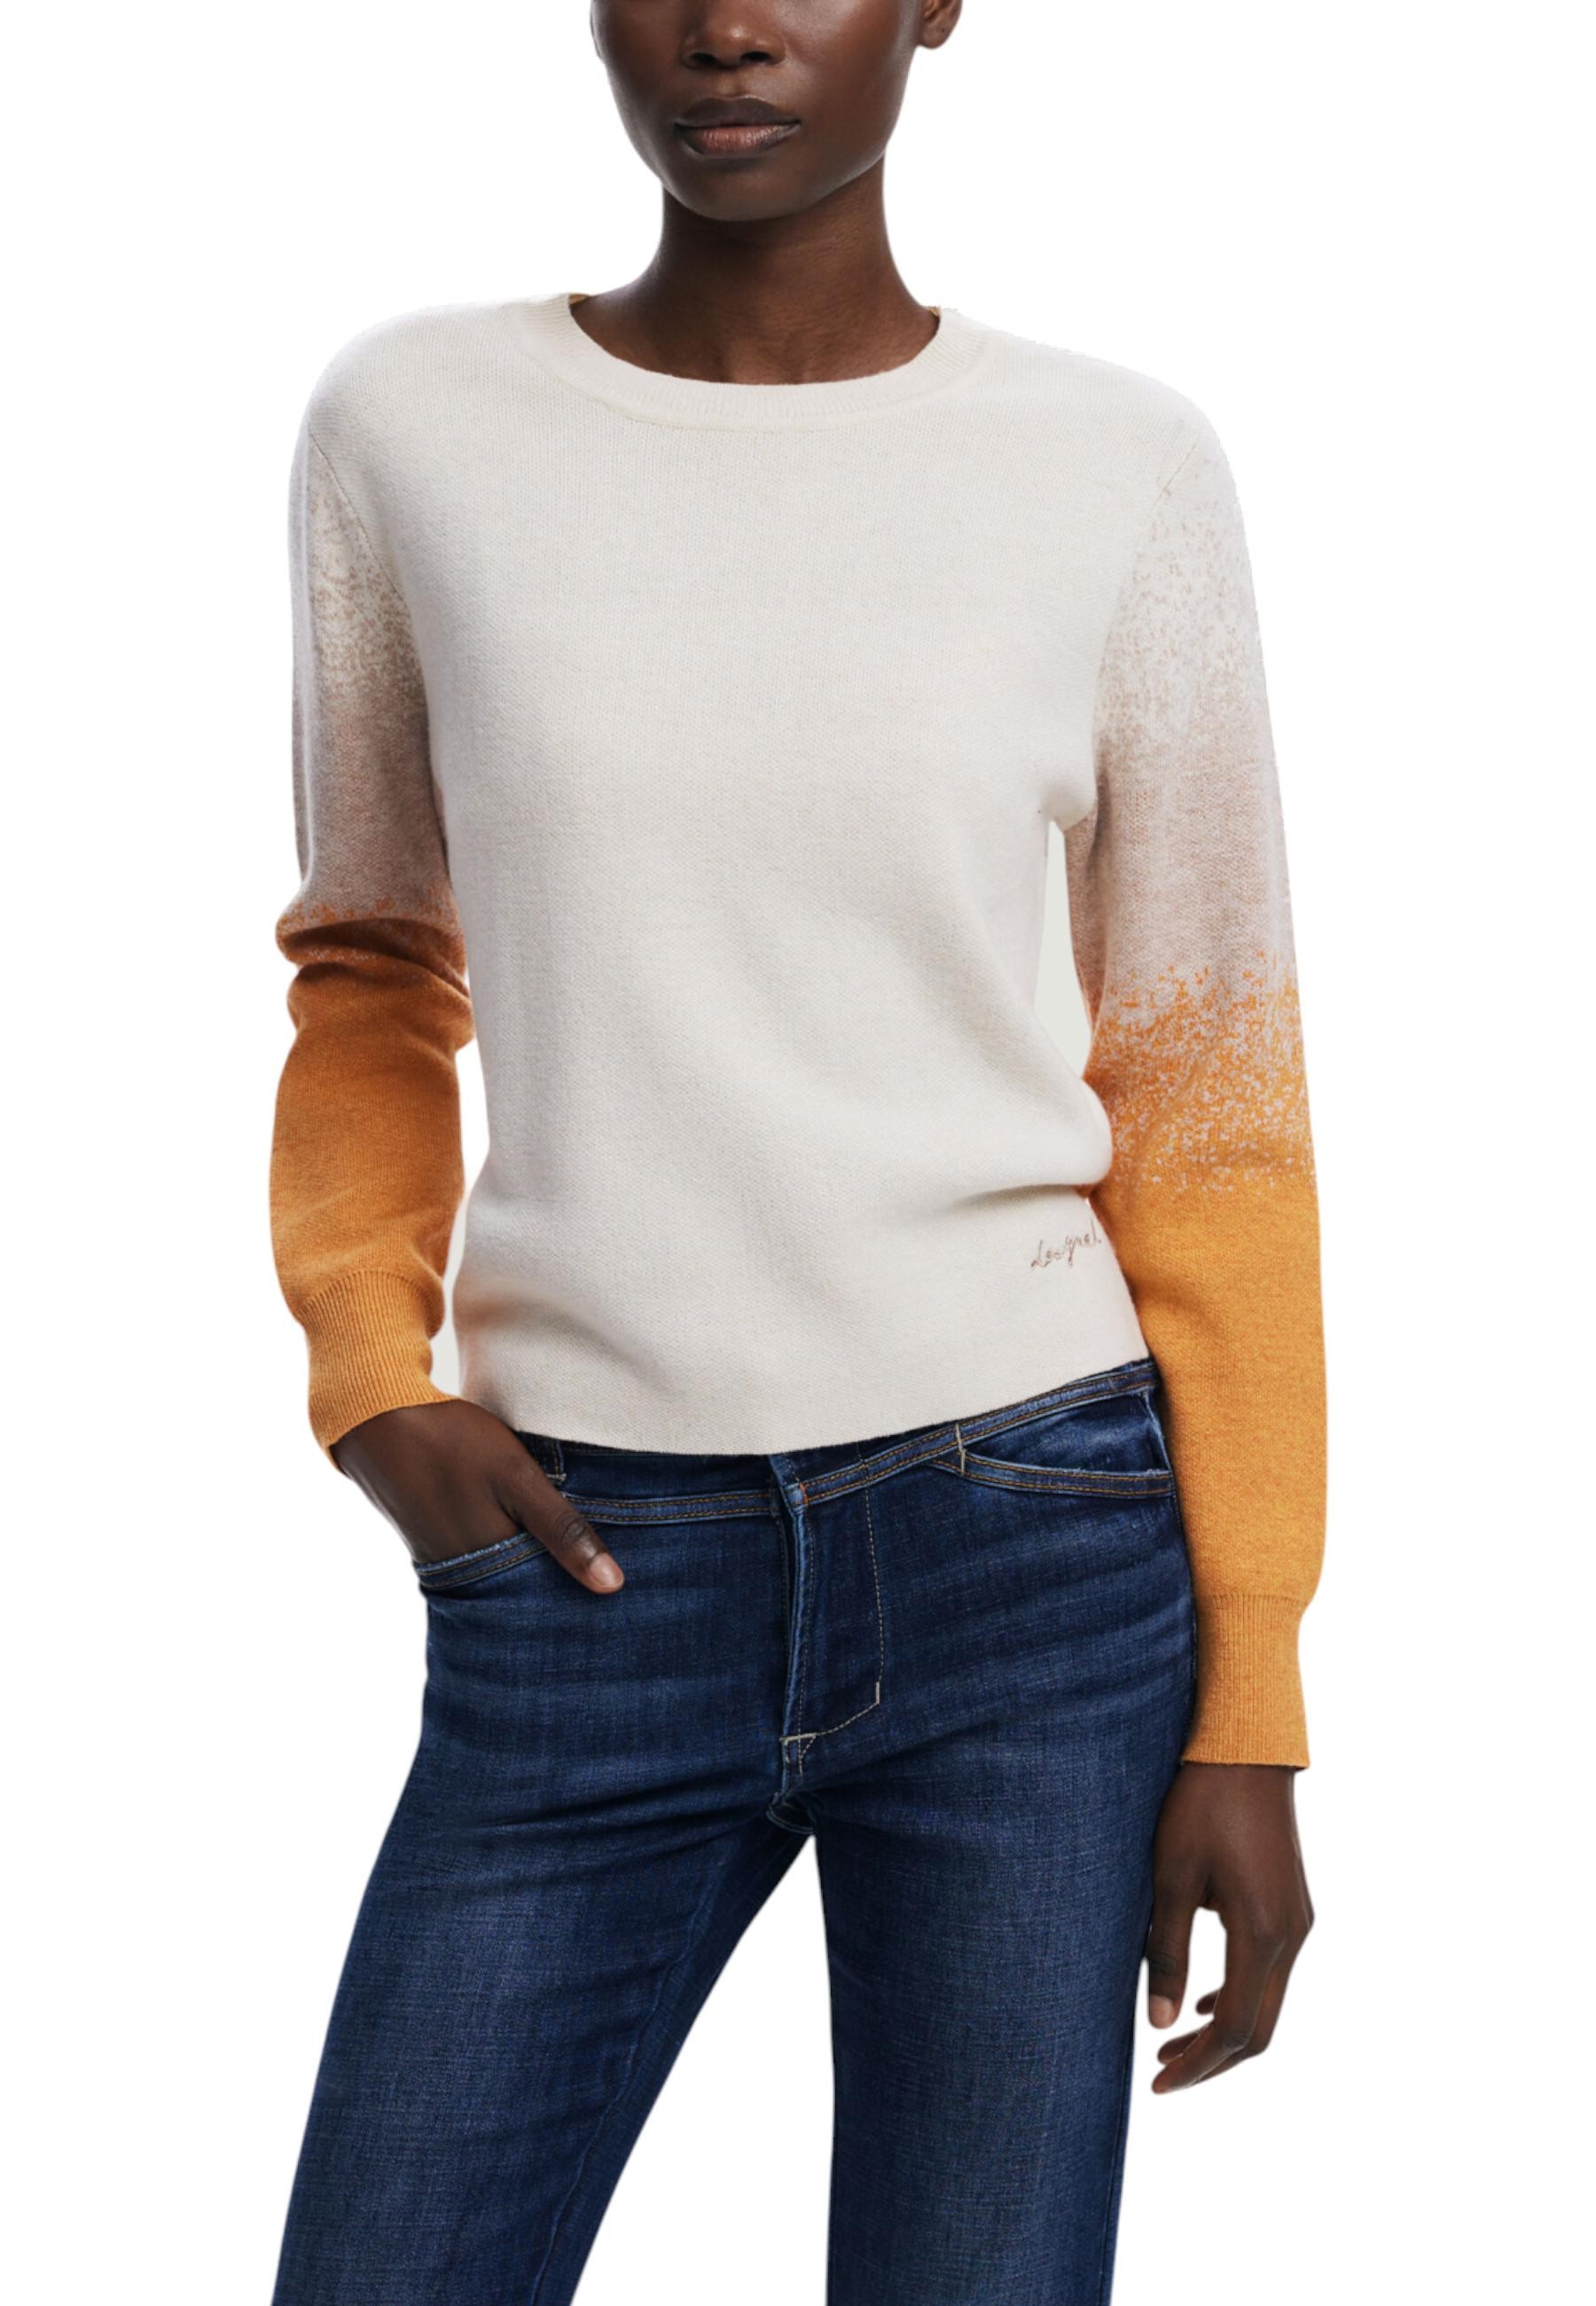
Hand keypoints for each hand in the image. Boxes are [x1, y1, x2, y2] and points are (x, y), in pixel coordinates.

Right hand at [330, 1400, 623, 1593]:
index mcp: (488, 1567)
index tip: (616, 1601)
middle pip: (525, 1595)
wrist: (375, 1418)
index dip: (580, 1599)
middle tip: (605, 1589)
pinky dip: (507, 1550)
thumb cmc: (450, 1443)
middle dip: (559, 1590)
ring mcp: (444, 1559)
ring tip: (573, 1564)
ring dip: (533, 1568)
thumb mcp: (516, 1477)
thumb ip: (562, 1528)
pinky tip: (526, 1537)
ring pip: (503, 1575)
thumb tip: (611, 1585)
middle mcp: (464, 1575)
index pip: (546, 1604)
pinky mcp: (434, 1540)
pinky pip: (481, 1557)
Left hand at [1144, 1761, 1312, 2090]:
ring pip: (1269, 2002)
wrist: (1245, 1752)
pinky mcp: (1293, 1907)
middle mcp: (1291, 1936)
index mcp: (1262, 1933)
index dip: (1198, 2065)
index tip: (1158, 2082)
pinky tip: (1205, 2000)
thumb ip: (1168, 1954)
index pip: (1236, 2028)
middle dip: (1212, 2060)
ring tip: (1173, 2043)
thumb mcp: (1171, 1877)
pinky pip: (1272, 1973)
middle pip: (1260, 2029)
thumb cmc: (1200, 1806)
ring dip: (1225, 2030)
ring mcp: (1299, 1922)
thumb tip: (1160, 2025)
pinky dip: (1240, 1997)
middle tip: (1162, 2074)